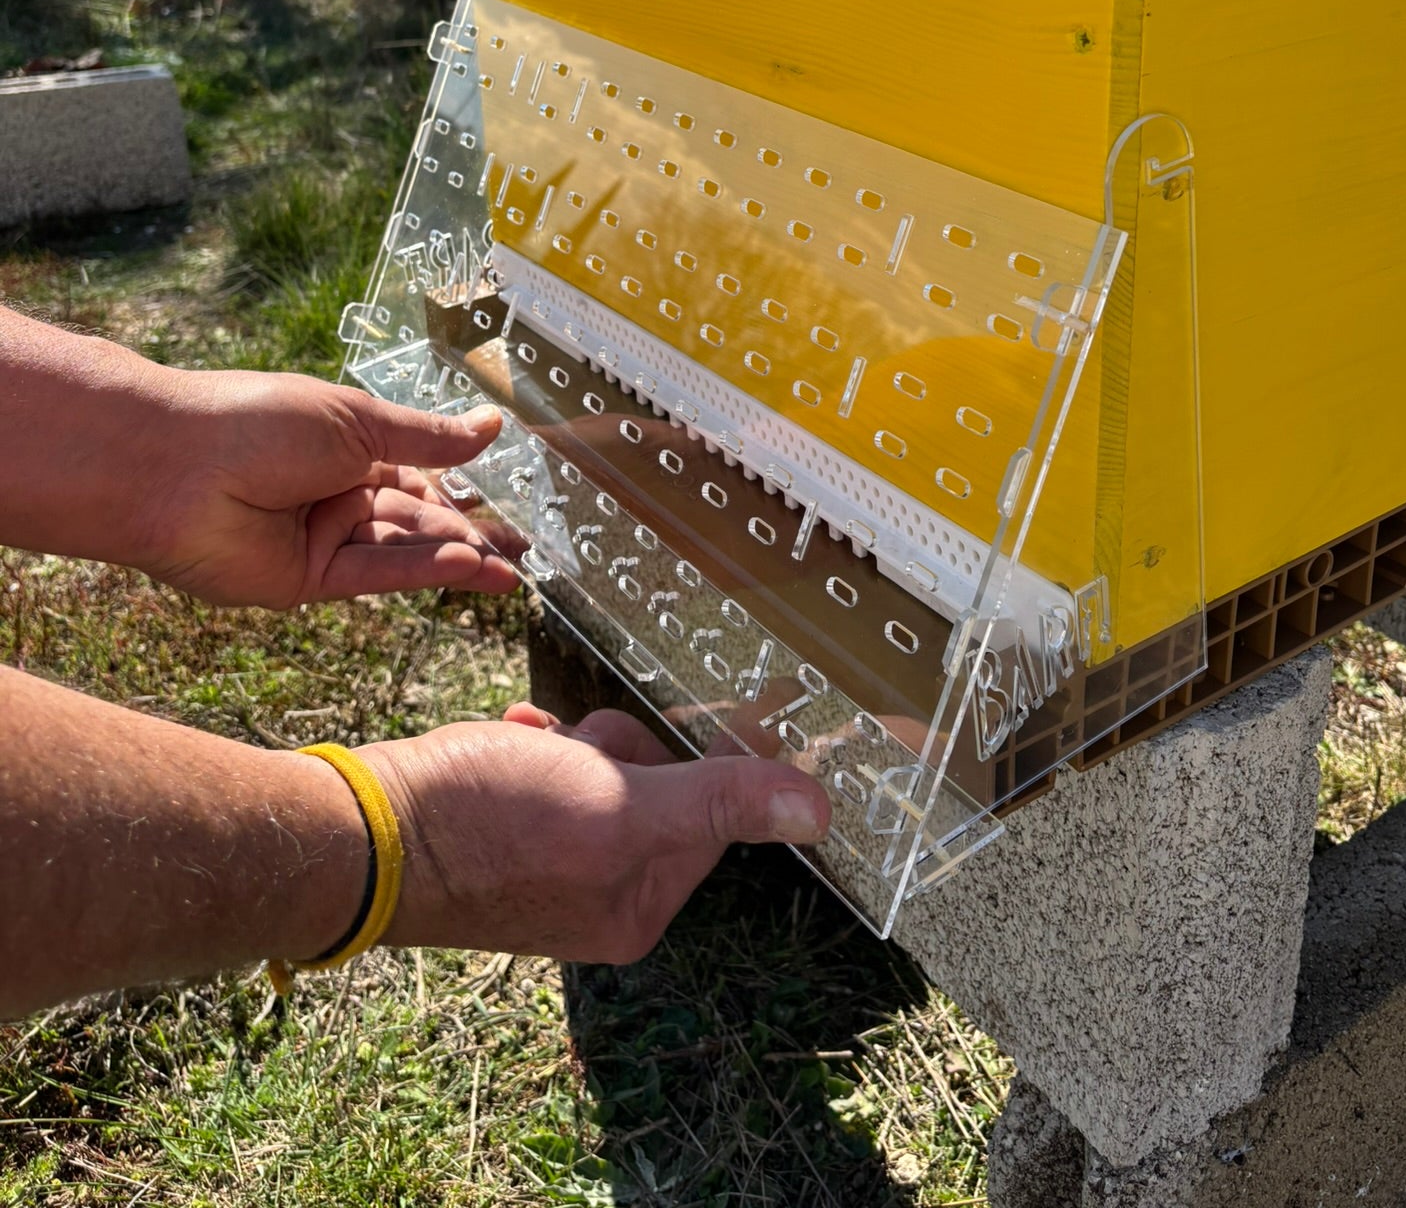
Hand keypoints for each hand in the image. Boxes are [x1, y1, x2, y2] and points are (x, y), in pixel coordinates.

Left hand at [129, 369, 518, 609]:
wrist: (177, 464)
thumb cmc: (260, 419)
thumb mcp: (359, 420)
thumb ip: (429, 436)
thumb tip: (493, 424)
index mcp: (345, 447)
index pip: (417, 473)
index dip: (461, 488)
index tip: (508, 505)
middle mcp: (335, 495)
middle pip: (415, 519)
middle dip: (468, 534)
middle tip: (522, 551)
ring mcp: (320, 540)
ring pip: (401, 550)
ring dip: (454, 558)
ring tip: (509, 569)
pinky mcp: (305, 582)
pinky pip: (373, 574)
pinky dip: (419, 571)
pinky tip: (465, 565)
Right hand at [363, 705, 830, 964]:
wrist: (367, 829)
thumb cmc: (492, 824)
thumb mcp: (622, 806)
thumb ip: (719, 802)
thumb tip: (820, 811)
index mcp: (637, 906)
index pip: (709, 814)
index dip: (694, 758)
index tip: (687, 717)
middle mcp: (599, 892)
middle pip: (655, 783)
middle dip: (617, 746)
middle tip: (574, 748)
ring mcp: (549, 860)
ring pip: (600, 764)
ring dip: (573, 739)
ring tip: (530, 743)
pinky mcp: (506, 825)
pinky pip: (548, 764)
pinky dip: (533, 741)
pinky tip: (511, 735)